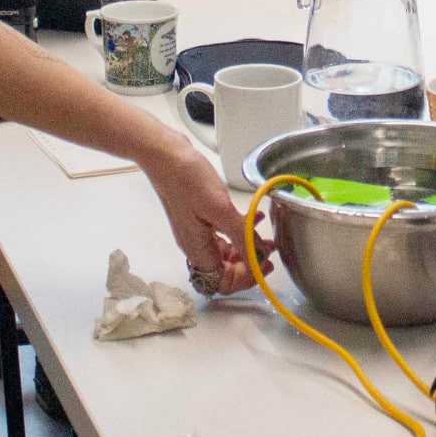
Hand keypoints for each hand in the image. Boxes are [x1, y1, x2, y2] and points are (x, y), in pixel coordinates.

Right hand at [142, 134, 269, 294]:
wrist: (166, 154)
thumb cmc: (187, 179)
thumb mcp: (220, 209)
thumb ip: (241, 236)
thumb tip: (259, 258)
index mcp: (197, 249)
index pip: (222, 282)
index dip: (246, 279)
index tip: (265, 265)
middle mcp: (195, 245)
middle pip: (225, 270)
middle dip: (250, 264)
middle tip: (270, 251)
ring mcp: (196, 231)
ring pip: (226, 252)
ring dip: (247, 247)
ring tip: (265, 236)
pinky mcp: (199, 217)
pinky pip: (223, 234)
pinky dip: (239, 230)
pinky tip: (252, 218)